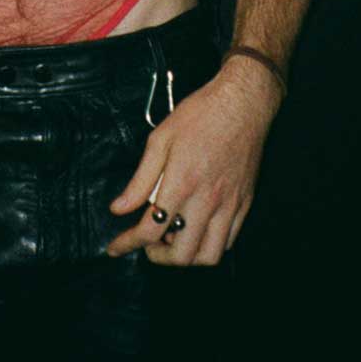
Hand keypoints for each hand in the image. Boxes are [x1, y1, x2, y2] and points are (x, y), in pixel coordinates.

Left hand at [106, 58, 281, 266]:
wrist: (243, 104)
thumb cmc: (200, 116)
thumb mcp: (160, 139)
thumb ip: (140, 179)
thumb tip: (119, 208)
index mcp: (181, 184)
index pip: (150, 230)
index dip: (127, 244)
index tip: (115, 247)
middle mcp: (206, 201)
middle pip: (181, 254)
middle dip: (158, 257)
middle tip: (147, 243)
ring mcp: (229, 205)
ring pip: (209, 255)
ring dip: (186, 257)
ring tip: (173, 239)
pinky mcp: (244, 204)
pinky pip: (229, 241)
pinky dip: (210, 245)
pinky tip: (197, 230)